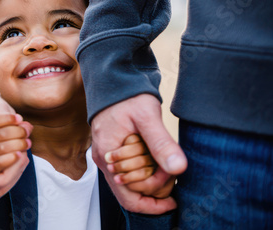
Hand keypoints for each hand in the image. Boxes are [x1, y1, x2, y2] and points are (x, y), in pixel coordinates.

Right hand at [91, 94, 186, 213]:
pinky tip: (156, 162)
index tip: (174, 199)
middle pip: (129, 193)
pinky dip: (143, 172)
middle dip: (154, 189)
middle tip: (173, 175)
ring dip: (149, 181)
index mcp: (108, 155)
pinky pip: (127, 172)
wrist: (114, 80)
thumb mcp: (147, 116)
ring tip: (166, 167)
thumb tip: (178, 168)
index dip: (153, 203)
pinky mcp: (111, 151)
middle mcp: (104, 160)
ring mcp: (106, 156)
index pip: (128, 197)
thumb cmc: (128, 95)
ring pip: (128, 184)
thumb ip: (161, 143)